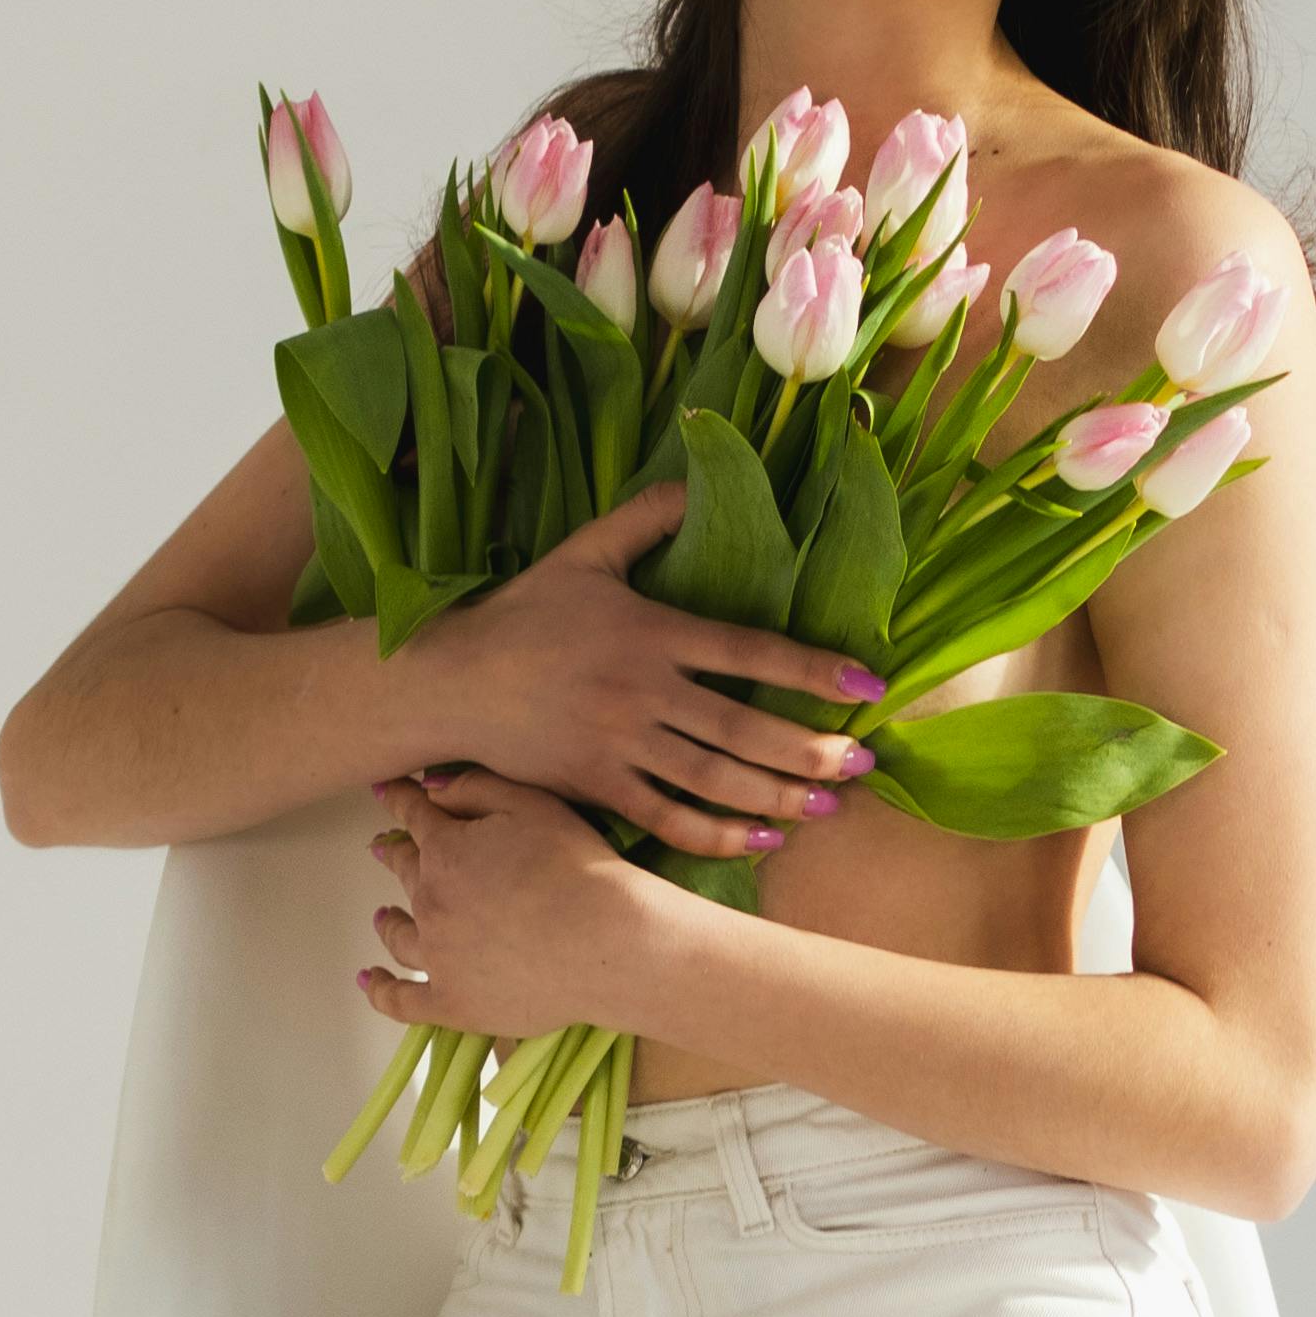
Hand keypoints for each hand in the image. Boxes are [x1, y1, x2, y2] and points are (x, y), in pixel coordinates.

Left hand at [360, 767, 659, 1043]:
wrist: (608, 943)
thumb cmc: (580, 871)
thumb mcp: (532, 805)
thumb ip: (475, 789)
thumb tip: (430, 787)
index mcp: (446, 851)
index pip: (414, 817)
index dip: (401, 801)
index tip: (389, 794)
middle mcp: (431, 903)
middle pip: (404, 873)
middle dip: (394, 856)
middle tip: (385, 851)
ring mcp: (439, 958)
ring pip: (399, 935)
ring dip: (387, 921)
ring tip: (383, 916)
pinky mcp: (453, 1003)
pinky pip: (402, 1000)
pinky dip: (382, 989)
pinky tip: (371, 980)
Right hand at [433, 488, 883, 861]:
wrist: (449, 681)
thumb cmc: (521, 614)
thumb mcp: (583, 552)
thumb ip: (645, 517)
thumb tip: (698, 480)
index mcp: (648, 631)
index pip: (748, 650)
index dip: (812, 668)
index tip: (866, 684)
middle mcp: (639, 691)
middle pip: (741, 726)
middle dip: (810, 747)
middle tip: (863, 761)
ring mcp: (617, 744)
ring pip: (712, 778)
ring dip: (777, 794)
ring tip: (830, 803)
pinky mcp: (594, 786)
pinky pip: (665, 818)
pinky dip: (716, 831)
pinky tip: (763, 836)